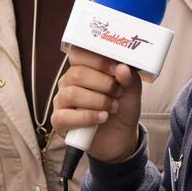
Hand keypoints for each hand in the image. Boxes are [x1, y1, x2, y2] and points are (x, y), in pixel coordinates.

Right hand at [51, 47, 141, 163]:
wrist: (120, 137)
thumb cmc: (121, 109)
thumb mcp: (131, 91)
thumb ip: (129, 78)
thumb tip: (122, 68)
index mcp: (82, 69)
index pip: (78, 54)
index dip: (97, 60)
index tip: (116, 69)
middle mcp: (69, 82)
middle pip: (77, 74)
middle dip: (102, 83)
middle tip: (117, 92)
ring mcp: (62, 102)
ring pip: (71, 94)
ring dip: (97, 101)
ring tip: (112, 107)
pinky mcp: (60, 122)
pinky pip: (66, 117)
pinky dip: (87, 117)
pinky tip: (102, 117)